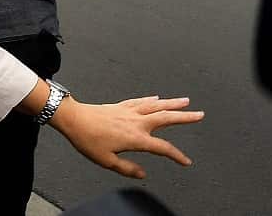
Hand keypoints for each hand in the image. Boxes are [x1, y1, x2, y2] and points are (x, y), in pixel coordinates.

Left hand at [53, 95, 203, 178]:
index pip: (163, 148)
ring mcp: (128, 111)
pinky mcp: (119, 106)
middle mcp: (136, 122)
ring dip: (172, 103)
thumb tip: (142, 173)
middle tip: (200, 114)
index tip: (186, 162)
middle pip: (166, 117)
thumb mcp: (106, 161)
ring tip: (186, 101)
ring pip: (155, 105)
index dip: (177, 156)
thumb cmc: (86, 138)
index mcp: (135, 138)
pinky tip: (157, 97)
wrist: (72, 118)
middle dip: (185, 116)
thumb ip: (127, 168)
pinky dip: (151, 99)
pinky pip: (140, 101)